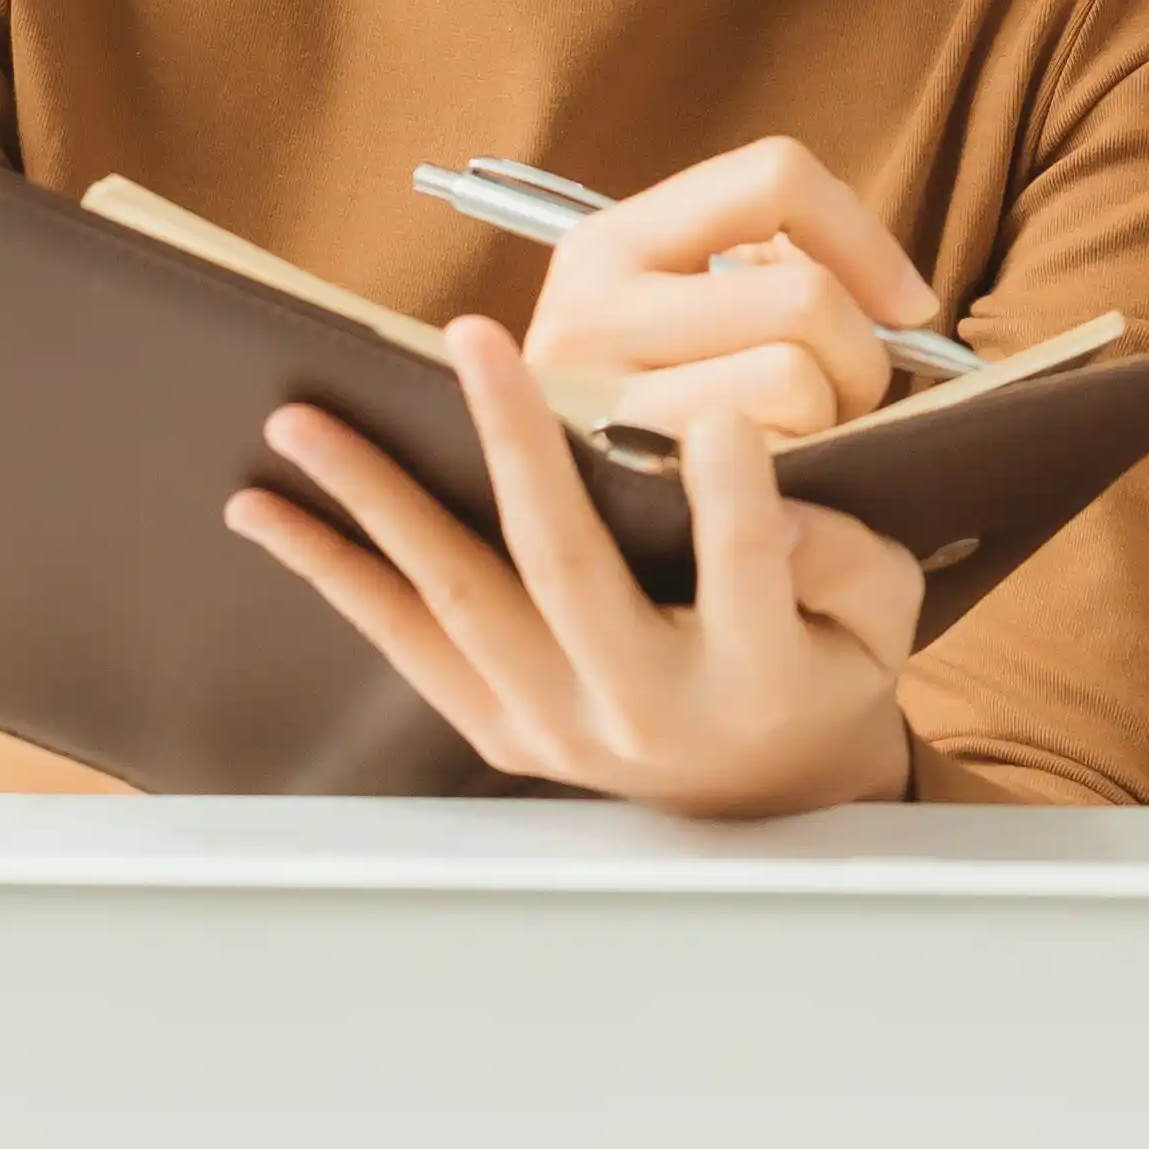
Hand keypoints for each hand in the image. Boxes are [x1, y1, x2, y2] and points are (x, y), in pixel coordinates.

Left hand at [227, 313, 925, 815]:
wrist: (761, 799)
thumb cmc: (821, 671)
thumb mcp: (879, 620)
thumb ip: (842, 555)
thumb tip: (759, 477)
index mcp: (754, 677)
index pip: (750, 578)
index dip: (736, 504)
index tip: (722, 417)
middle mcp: (641, 707)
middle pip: (568, 571)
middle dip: (517, 449)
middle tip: (480, 348)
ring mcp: (554, 723)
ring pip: (458, 599)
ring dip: (375, 503)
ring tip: (303, 424)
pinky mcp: (496, 726)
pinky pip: (403, 641)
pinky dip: (333, 573)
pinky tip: (268, 512)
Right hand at [517, 135, 944, 450]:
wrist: (562, 525)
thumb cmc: (660, 406)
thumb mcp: (685, 308)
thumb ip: (772, 265)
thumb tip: (897, 297)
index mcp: (604, 244)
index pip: (773, 176)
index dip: (864, 237)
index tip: (906, 305)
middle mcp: (586, 314)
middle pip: (805, 296)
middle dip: (858, 354)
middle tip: (840, 395)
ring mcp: (602, 407)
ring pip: (794, 378)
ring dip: (826, 420)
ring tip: (797, 437)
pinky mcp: (637, 491)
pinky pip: (776, 463)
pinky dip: (800, 476)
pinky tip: (774, 486)